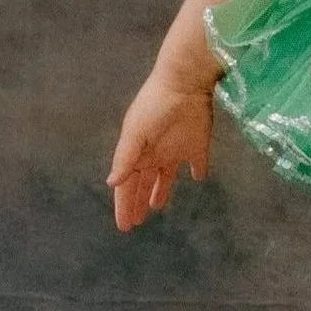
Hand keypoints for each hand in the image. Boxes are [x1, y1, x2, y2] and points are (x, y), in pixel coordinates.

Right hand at [108, 68, 216, 229]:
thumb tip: (111, 183)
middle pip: (144, 184)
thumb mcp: (134, 133)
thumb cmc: (154, 107)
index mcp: (136, 154)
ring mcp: (176, 150)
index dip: (124, 205)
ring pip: (166, 177)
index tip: (124, 226)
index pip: (128, 186)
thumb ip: (125, 158)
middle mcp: (154, 155)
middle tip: (136, 223)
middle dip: (137, 202)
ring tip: (157, 207)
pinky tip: (198, 179)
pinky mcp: (198, 145)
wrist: (184, 85)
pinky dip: (199, 171)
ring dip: (161, 192)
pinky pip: (199, 163)